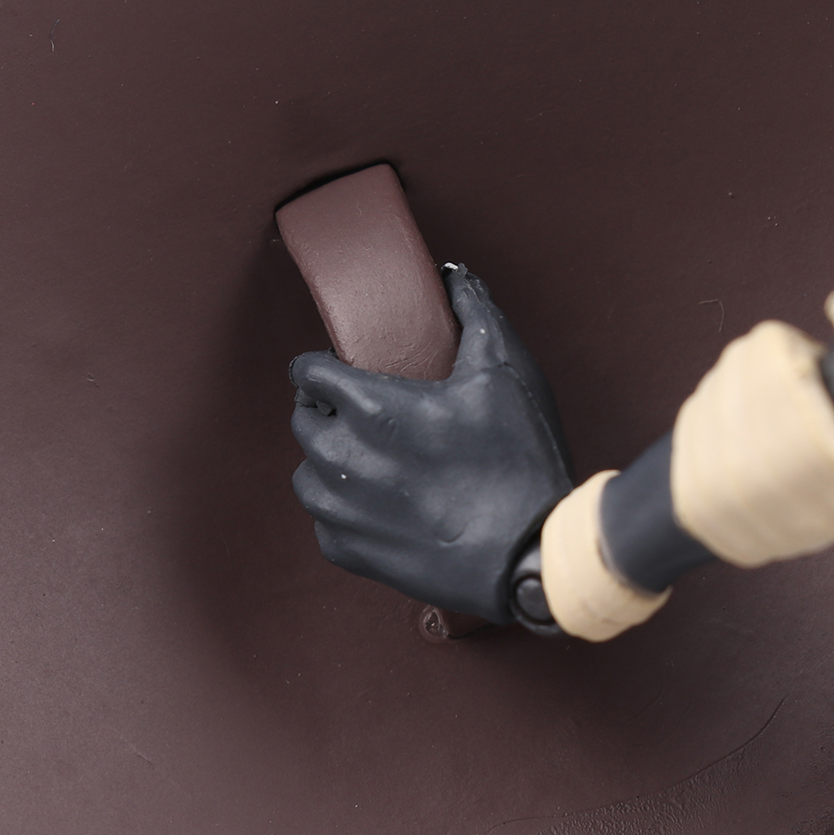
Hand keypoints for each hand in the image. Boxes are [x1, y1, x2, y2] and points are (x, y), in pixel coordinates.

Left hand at [290, 266, 572, 622]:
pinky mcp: (347, 552)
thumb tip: (454, 278)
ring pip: (308, 472)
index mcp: (369, 407)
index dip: (324, 365)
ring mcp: (339, 510)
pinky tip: (382, 503)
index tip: (343, 370)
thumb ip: (474, 314)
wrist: (529, 556)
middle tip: (366, 413)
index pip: (306, 371)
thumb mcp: (505, 374)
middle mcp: (341, 457)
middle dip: (327, 410)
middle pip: (304, 419)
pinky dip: (345, 508)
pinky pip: (324, 520)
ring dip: (331, 460)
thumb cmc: (519, 462)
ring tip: (373, 459)